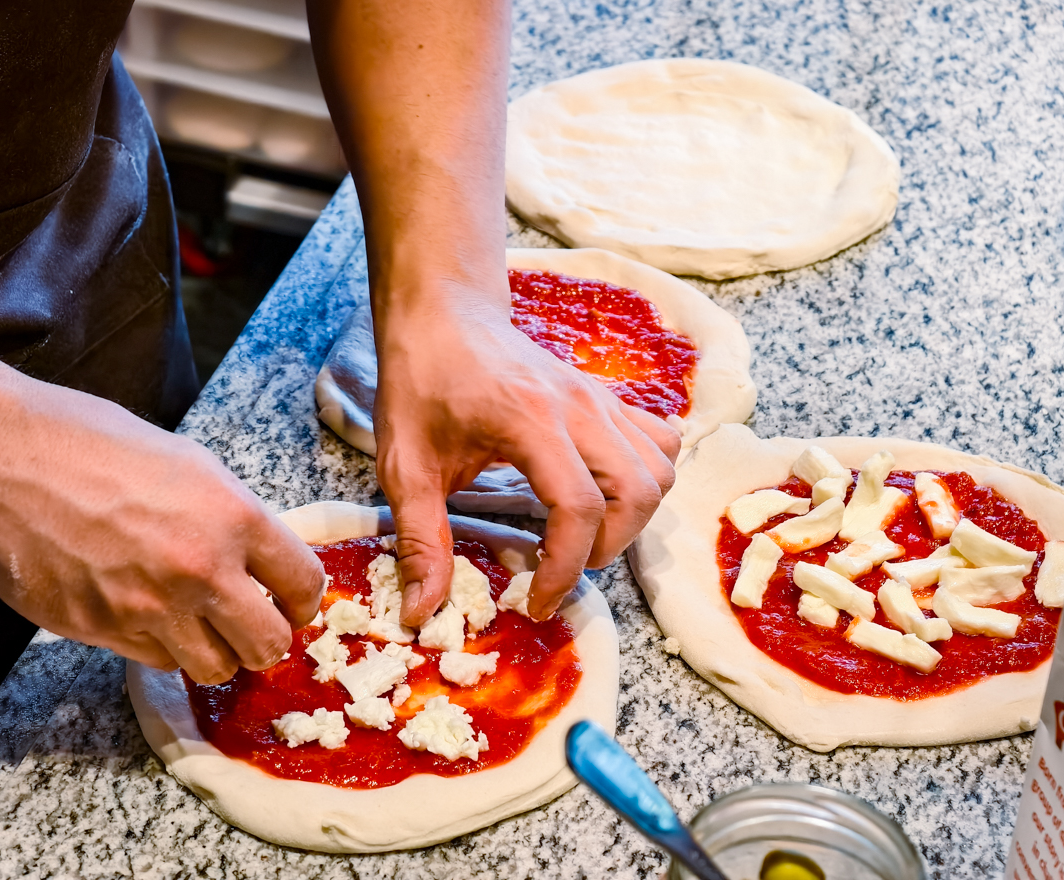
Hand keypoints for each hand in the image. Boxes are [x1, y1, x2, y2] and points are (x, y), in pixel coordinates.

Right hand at [0, 353, 324, 683]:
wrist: (5, 458)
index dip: (306, 602)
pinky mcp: (101, 630)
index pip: (305, 583)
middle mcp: (200, 569)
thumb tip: (263, 560)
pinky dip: (164, 649)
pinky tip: (152, 617)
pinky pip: (157, 662)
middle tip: (256, 624)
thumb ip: (236, 518)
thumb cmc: (95, 444)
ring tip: (204, 626)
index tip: (296, 605)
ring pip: (215, 669)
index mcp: (234, 517)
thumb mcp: (192, 466)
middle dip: (269, 638)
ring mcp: (149, 607)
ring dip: (218, 652)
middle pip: (269, 644)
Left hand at [373, 287, 679, 623]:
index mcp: (529, 419)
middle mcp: (579, 406)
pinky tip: (606, 495)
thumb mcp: (404, 465)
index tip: (534, 601)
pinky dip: (646, 478)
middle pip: (637, 492)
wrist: (444, 313)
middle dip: (608, 548)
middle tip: (563, 570)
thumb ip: (419, 540)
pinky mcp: (607, 399)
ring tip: (586, 538)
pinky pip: (659, 442)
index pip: (578, 507)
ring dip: (633, 517)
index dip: (564, 569)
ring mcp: (600, 399)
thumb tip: (423, 610)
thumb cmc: (421, 381)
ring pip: (659, 469)